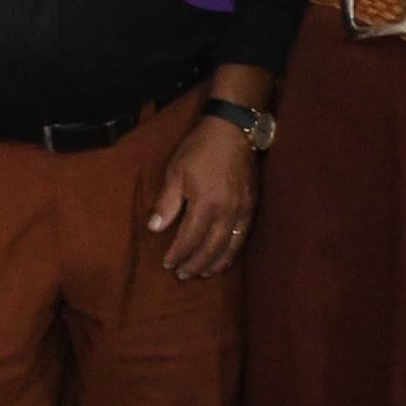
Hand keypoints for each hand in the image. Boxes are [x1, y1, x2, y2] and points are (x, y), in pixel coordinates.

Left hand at [145, 115, 257, 279]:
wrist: (233, 130)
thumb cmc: (200, 149)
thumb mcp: (175, 172)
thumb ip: (166, 204)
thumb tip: (154, 229)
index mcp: (206, 204)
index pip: (190, 239)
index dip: (178, 254)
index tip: (168, 264)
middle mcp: (227, 212)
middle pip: (211, 247)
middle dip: (196, 264)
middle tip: (183, 275)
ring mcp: (242, 210)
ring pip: (230, 246)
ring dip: (215, 262)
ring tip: (204, 273)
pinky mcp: (252, 205)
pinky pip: (243, 236)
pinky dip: (233, 250)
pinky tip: (225, 256)